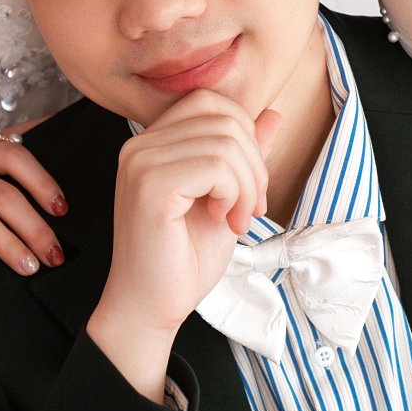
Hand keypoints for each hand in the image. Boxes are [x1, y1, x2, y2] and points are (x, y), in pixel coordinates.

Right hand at [94, 90, 282, 344]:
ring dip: (248, 185)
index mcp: (153, 142)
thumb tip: (271, 114)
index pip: (211, 102)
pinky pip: (216, 166)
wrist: (151, 307)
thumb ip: (244, 155)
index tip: (248, 188)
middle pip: (224, 117)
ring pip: (225, 141)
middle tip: (249, 208)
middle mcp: (140, 144)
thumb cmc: (183, 259)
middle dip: (254, 163)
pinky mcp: (150, 186)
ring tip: (237, 219)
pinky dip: (235, 194)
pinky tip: (224, 221)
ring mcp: (141, 162)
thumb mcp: (227, 197)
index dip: (245, 138)